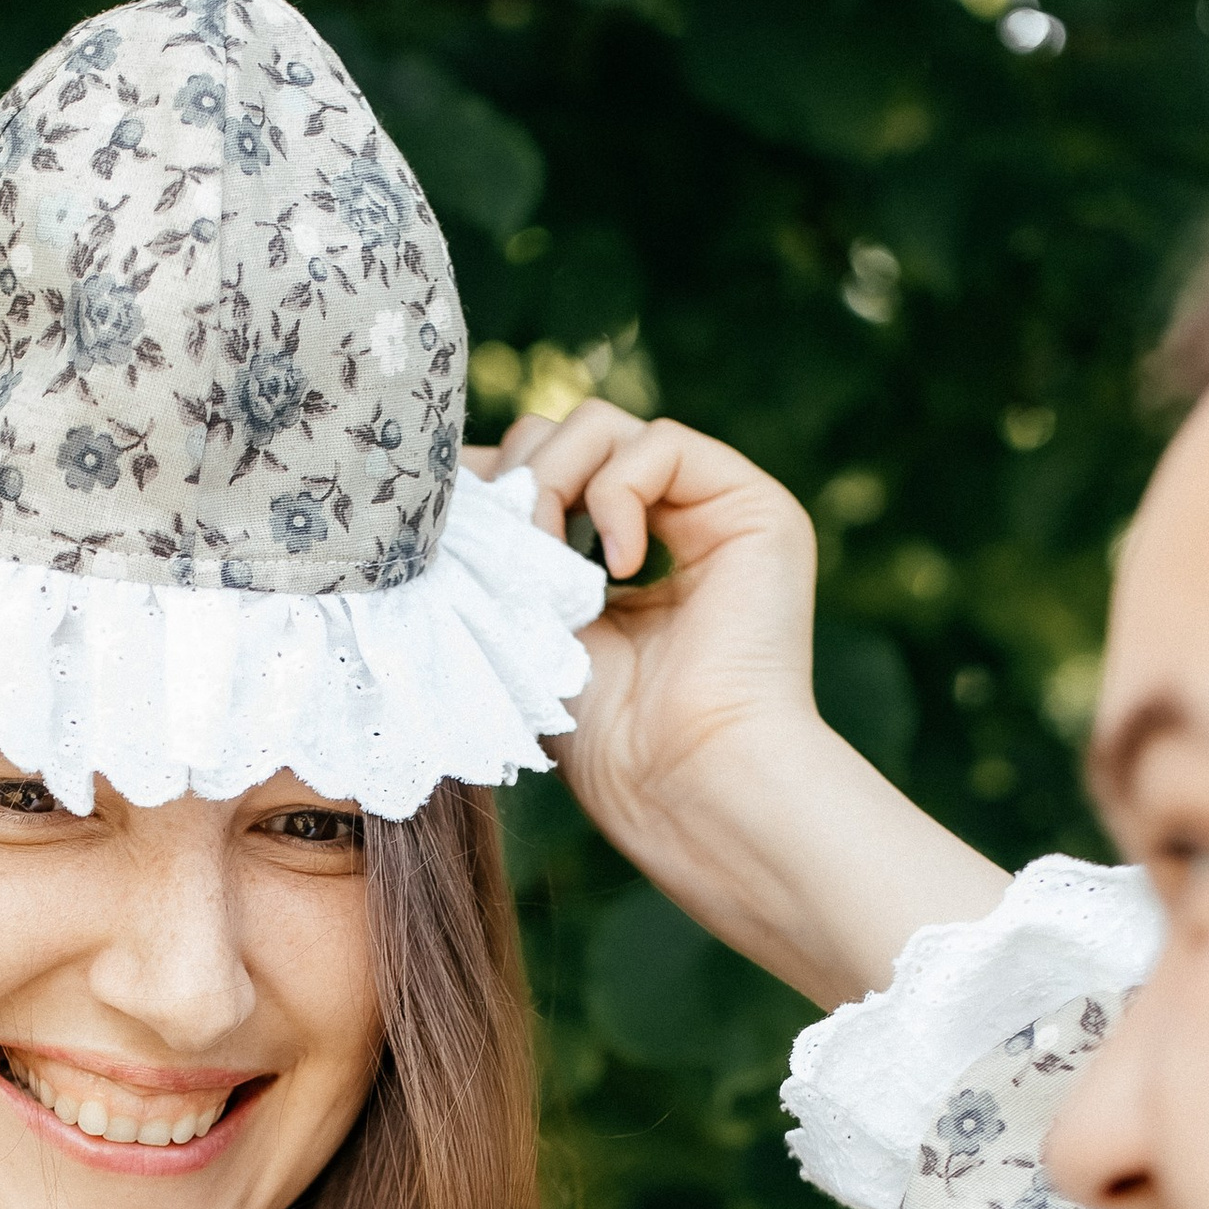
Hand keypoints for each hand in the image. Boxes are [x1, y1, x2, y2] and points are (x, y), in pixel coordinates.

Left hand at [470, 402, 1006, 1008]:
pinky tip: (620, 571)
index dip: (488, 489)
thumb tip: (460, 476)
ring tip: (553, 567)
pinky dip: (618, 494)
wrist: (681, 782)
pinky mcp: (754, 507)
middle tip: (509, 561)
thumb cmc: (602, 736)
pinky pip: (660, 442)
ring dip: (552, 483)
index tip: (454, 538)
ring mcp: (712, 510)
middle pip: (560, 435)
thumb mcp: (525, 624)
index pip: (536, 472)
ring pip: (600, 425)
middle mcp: (667, 524)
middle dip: (516, 485)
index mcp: (614, 560)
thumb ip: (502, 551)